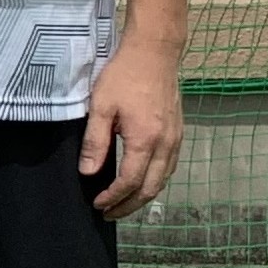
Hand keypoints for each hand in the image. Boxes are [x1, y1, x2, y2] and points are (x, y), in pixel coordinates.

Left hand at [84, 38, 184, 216]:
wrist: (154, 53)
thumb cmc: (124, 76)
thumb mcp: (101, 107)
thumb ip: (95, 142)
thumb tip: (89, 172)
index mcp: (146, 140)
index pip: (129, 181)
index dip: (113, 197)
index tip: (97, 205)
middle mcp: (166, 143)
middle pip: (151, 188)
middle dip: (130, 205)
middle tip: (109, 214)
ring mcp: (176, 138)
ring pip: (164, 179)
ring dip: (144, 195)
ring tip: (122, 203)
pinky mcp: (178, 132)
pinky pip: (170, 166)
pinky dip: (155, 180)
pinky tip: (141, 181)